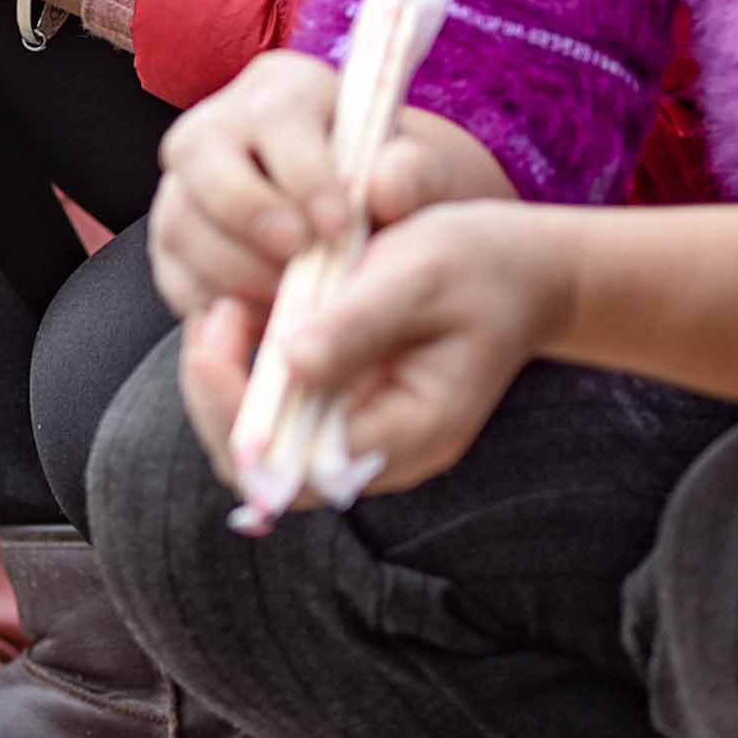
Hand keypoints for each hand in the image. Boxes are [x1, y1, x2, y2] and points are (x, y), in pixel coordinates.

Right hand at [153, 50, 507, 324]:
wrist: (369, 223)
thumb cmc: (395, 188)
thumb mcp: (423, 170)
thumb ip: (415, 173)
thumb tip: (384, 189)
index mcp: (281, 92)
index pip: (274, 119)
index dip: (302, 174)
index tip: (339, 226)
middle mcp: (216, 129)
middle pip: (200, 158)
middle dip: (248, 214)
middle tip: (298, 258)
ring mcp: (185, 188)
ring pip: (179, 221)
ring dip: (232, 268)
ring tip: (291, 301)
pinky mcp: (172, 247)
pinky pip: (174, 275)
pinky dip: (215, 303)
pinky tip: (264, 320)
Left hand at [177, 198, 564, 500]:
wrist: (524, 270)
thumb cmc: (478, 265)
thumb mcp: (418, 275)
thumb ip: (357, 323)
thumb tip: (289, 364)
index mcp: (413, 432)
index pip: (301, 465)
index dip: (241, 413)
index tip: (218, 333)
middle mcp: (383, 452)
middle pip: (267, 472)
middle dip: (219, 398)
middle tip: (213, 316)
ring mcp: (363, 434)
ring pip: (263, 446)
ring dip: (226, 383)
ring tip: (223, 310)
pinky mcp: (347, 408)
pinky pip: (279, 415)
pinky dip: (245, 371)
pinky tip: (241, 316)